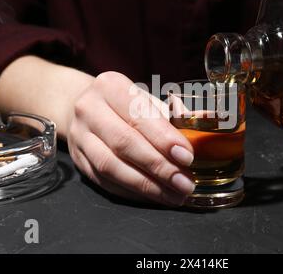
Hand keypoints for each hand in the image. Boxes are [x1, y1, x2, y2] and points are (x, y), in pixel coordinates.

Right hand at [66, 71, 194, 205]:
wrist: (86, 108)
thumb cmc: (125, 104)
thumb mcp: (147, 99)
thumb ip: (173, 114)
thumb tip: (205, 124)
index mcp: (110, 87)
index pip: (138, 116)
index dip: (163, 139)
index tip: (187, 157)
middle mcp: (89, 109)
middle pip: (124, 144)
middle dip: (158, 167)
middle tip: (184, 183)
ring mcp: (79, 137)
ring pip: (111, 166)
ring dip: (146, 185)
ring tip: (173, 195)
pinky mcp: (78, 160)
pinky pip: (105, 182)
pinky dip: (132, 192)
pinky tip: (154, 196)